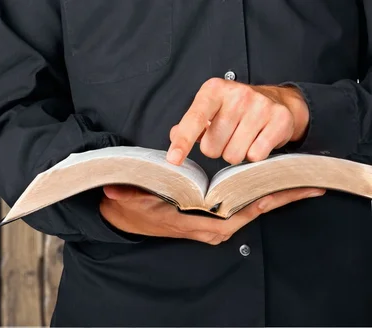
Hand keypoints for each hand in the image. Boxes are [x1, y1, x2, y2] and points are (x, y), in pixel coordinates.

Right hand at [99, 185, 324, 244]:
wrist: (125, 216)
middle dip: (277, 199)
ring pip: (248, 211)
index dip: (259, 204)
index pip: (232, 216)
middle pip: (249, 213)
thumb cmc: (131, 208)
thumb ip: (127, 195)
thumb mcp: (128, 200)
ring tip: (297, 181)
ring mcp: (211, 224)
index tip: (280, 192)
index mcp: (192, 224)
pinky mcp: (212, 218)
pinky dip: (259, 196)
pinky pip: (241, 208)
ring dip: (272, 197)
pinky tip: (273, 184)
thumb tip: (115, 190)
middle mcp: (207, 227)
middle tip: (305, 184)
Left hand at [167, 78, 308, 164]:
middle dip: (216, 149)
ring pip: (233, 155)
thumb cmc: (235, 108)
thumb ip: (189, 124)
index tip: (173, 160)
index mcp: (214, 90)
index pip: (194, 119)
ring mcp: (261, 106)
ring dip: (235, 154)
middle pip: (212, 147)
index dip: (183, 142)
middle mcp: (237, 94)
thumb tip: (174, 135)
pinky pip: (256, 156)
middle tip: (227, 136)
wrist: (277, 100)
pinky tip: (258, 140)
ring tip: (242, 138)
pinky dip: (254, 155)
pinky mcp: (280, 119)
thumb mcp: (208, 109)